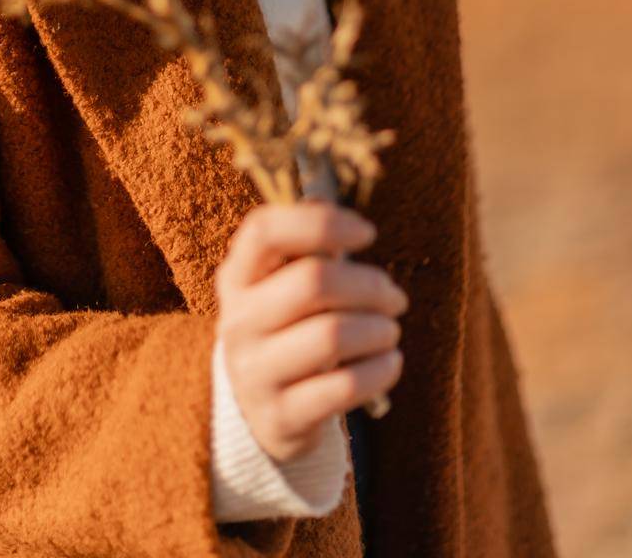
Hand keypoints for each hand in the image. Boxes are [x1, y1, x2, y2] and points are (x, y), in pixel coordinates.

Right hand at [213, 200, 407, 462]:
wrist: (259, 412)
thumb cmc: (287, 329)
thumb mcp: (281, 287)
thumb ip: (308, 252)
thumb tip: (341, 214)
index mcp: (237, 277)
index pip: (265, 230)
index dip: (322, 222)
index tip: (368, 232)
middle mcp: (238, 321)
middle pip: (313, 281)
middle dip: (369, 284)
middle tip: (394, 296)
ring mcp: (255, 371)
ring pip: (333, 335)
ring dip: (379, 329)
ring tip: (390, 330)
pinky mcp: (282, 416)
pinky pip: (346, 386)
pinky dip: (381, 370)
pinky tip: (389, 362)